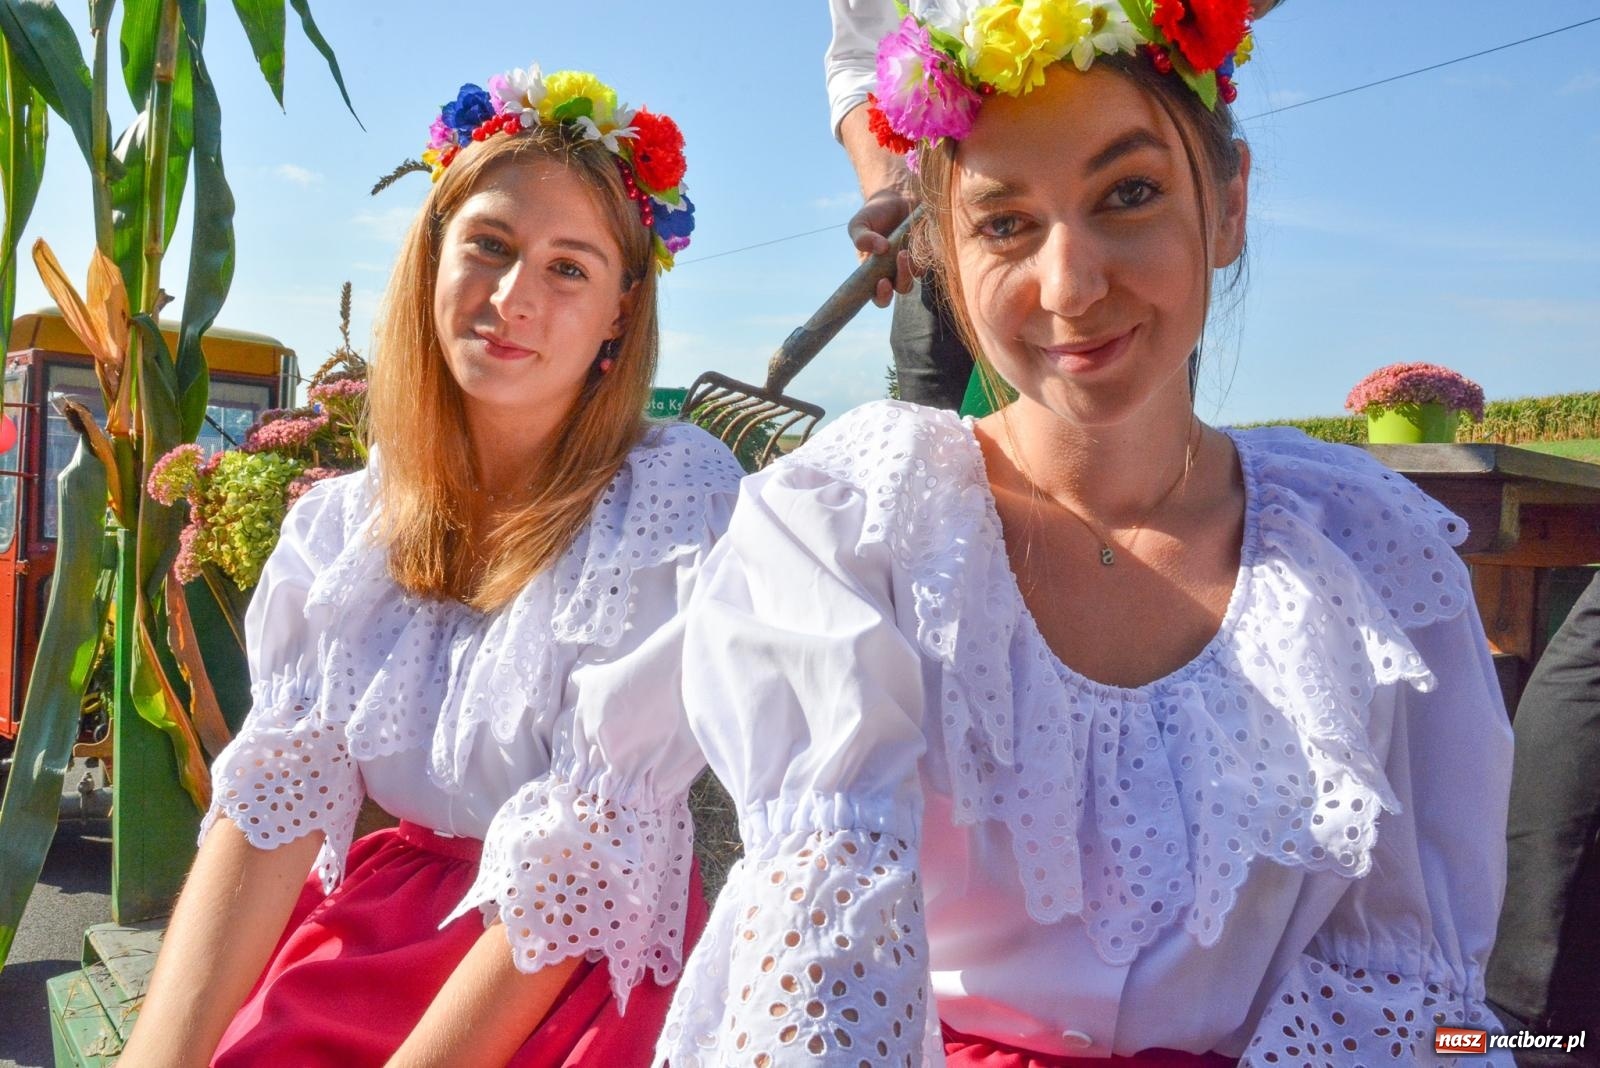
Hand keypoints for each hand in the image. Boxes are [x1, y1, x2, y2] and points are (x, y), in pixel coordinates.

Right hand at [847, 188, 916, 307]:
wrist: (897, 194)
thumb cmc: (874, 213)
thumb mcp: (860, 224)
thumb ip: (862, 238)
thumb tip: (880, 249)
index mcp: (875, 273)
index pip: (879, 296)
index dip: (881, 296)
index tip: (882, 282)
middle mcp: (895, 272)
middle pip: (901, 288)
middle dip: (901, 279)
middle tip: (900, 257)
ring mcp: (913, 263)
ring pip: (917, 276)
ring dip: (912, 265)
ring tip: (905, 247)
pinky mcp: (928, 251)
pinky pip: (930, 258)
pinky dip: (924, 250)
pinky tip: (917, 235)